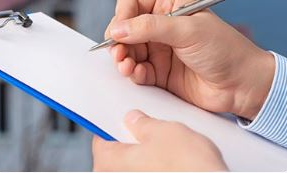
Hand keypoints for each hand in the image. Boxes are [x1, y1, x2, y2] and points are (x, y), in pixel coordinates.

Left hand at [92, 110, 227, 170]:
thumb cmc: (186, 169)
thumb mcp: (162, 131)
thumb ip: (142, 124)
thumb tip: (135, 120)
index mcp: (108, 162)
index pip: (100, 137)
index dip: (112, 124)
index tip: (122, 119)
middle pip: (117, 153)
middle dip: (131, 140)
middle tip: (147, 128)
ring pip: (134, 165)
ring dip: (145, 155)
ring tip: (164, 144)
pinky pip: (146, 172)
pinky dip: (154, 166)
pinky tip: (171, 160)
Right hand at [106, 0, 274, 119]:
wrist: (241, 85)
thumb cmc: (224, 50)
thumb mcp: (187, 31)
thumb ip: (150, 27)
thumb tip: (118, 29)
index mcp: (170, 5)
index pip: (133, 1)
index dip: (122, 15)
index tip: (119, 31)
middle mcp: (161, 26)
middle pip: (125, 28)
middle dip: (119, 41)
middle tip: (118, 53)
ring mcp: (159, 50)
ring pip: (127, 50)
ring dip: (122, 58)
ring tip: (126, 66)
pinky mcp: (159, 72)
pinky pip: (136, 70)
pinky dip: (132, 73)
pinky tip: (138, 75)